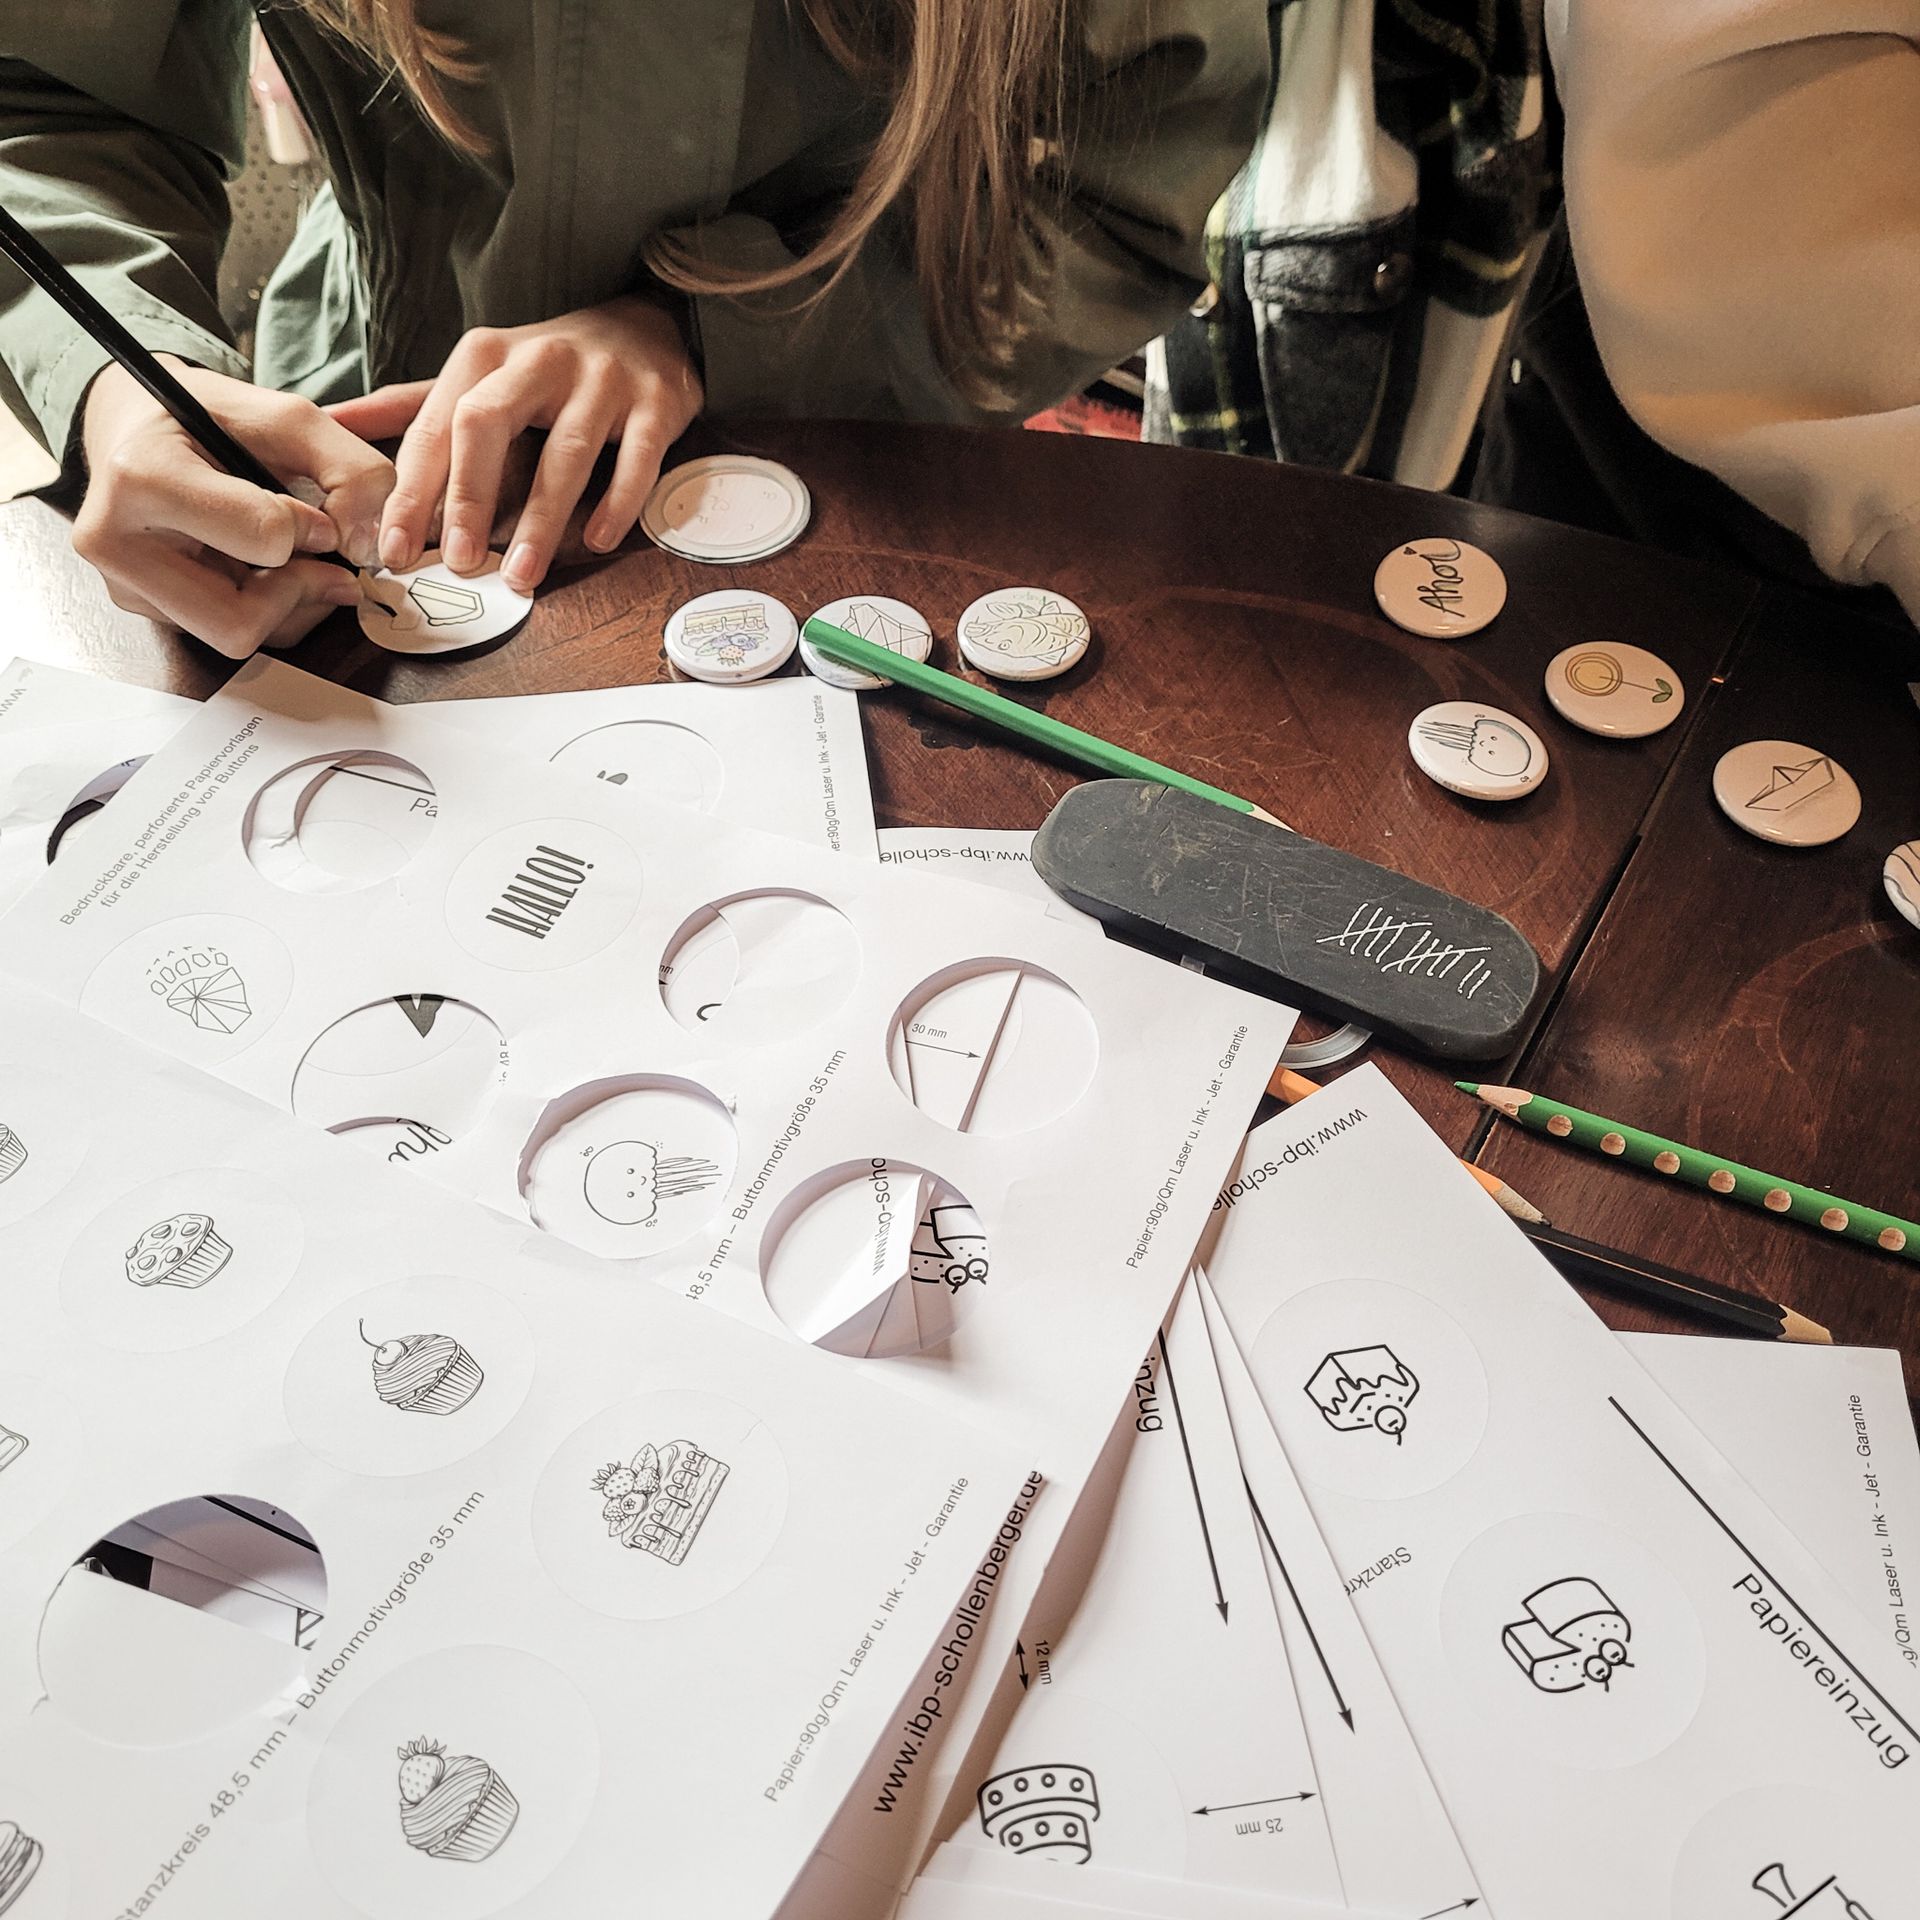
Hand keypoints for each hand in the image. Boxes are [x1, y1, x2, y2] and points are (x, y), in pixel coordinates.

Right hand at [77, 360, 393, 658]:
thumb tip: (366, 549)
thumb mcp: (290, 417)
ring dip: (290, 603)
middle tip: (317, 551)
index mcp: (142, 476)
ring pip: (239, 638)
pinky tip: (268, 568)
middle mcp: (114, 542)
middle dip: (298, 590)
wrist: (140, 428)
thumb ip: (351, 470)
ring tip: (294, 555)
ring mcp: (126, 585)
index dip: (308, 529)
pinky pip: (233, 635)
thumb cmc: (210, 417)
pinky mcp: (146, 609)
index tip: (308, 506)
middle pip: (240, 621)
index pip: (263, 540)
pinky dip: (271, 609)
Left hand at [328, 296, 703, 594]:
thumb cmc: (548, 369)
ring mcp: (600, 381)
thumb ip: (410, 405)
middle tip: (459, 562)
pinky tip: (598, 541)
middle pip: (487, 427)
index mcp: (484, 356)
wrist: (645, 328)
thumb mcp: (477, 374)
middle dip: (468, 498)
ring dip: (542, 521)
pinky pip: (635, 459)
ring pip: (565, 453)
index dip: (412, 492)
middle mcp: (538, 359)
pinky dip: (618, 503)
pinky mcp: (654, 404)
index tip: (395, 550)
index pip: (436, 427)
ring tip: (523, 576)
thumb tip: (329, 422)